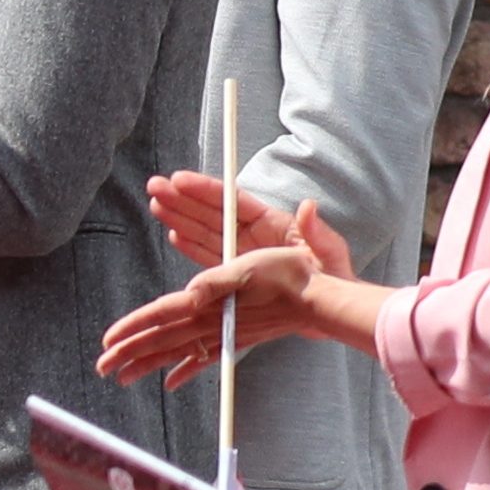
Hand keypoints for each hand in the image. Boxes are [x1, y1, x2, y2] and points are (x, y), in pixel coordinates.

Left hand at [96, 241, 321, 386]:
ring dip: (148, 362)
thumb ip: (216, 281)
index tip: (107, 341)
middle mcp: (210, 322)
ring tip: (122, 375)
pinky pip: (203, 358)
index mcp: (207, 304)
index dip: (132, 327)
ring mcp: (222, 333)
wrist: (317, 297)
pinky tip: (171, 382)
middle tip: (101, 367)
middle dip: (129, 353)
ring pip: (176, 350)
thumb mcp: (249, 267)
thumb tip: (190, 293)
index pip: (161, 316)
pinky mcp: (235, 338)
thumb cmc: (286, 275)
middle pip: (161, 339)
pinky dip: (185, 369)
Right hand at [146, 171, 352, 277]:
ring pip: (204, 231)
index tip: (180, 179)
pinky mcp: (237, 273)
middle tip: (156, 185)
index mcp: (272, 225)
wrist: (330, 310)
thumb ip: (317, 232)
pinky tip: (174, 234)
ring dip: (180, 218)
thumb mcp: (330, 254)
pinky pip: (209, 256)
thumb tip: (308, 207)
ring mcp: (244, 254)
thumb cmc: (334, 279)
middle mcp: (254, 235)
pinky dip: (190, 246)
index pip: (232, 202)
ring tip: (157, 203)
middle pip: (211, 212)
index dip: (205, 190)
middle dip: (183, 199)